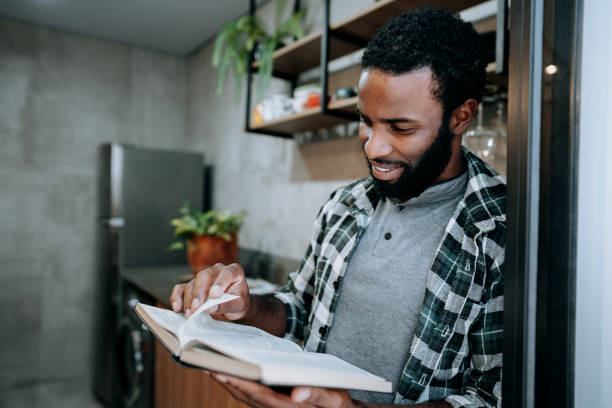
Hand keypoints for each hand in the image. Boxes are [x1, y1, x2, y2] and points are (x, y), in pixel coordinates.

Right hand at [170, 263, 250, 319]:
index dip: (220, 283)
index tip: (214, 295)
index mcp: (233, 271)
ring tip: (190, 313)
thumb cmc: (239, 302)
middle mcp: (217, 270)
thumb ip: (226, 305)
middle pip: (204, 276)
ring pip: (192, 284)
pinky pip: (181, 288)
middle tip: (197, 307)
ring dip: (189, 299)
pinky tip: (177, 307)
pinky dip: (177, 297)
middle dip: (199, 292)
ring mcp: (204, 277)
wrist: (235, 305)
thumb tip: (210, 307)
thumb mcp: (238, 305)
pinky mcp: (194, 285)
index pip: (226, 273)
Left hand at [211, 373, 356, 407]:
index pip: (258, 395)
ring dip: (229, 380)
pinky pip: (252, 392)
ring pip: (245, 395)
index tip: (222, 372)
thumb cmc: (338, 406)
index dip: (239, 383)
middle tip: (206, 362)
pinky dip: (239, 381)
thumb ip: (317, 395)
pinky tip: (232, 368)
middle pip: (245, 395)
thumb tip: (298, 392)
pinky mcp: (274, 402)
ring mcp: (273, 406)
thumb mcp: (335, 399)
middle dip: (226, 379)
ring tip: (211, 362)